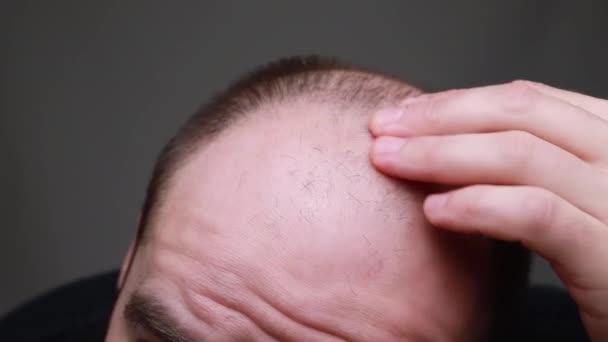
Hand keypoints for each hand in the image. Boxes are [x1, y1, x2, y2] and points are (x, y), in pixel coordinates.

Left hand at [368, 81, 607, 339]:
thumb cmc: (601, 259)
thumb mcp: (574, 199)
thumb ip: (532, 168)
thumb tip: (450, 146)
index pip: (526, 102)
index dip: (456, 103)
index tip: (404, 115)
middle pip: (518, 115)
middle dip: (439, 119)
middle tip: (382, 129)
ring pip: (519, 155)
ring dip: (440, 154)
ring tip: (390, 160)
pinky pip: (536, 214)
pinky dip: (478, 205)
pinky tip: (434, 211)